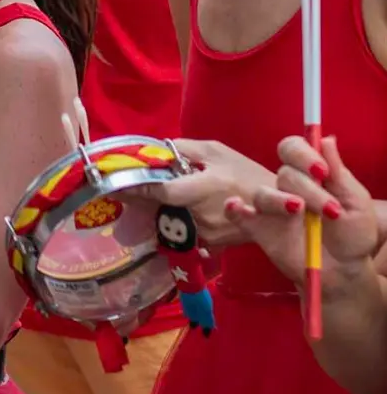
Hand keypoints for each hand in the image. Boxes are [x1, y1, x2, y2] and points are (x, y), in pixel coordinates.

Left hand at [129, 138, 274, 248]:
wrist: (278, 210)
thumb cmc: (248, 175)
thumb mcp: (218, 152)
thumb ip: (187, 149)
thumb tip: (160, 148)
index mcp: (202, 188)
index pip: (162, 192)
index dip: (138, 189)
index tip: (115, 183)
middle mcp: (200, 215)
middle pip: (160, 209)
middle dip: (142, 199)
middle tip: (125, 187)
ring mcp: (203, 234)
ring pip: (169, 222)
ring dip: (157, 210)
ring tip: (149, 197)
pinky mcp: (208, 245)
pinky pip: (181, 233)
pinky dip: (173, 222)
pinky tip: (172, 212)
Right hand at [224, 135, 380, 287]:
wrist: (344, 272)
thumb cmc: (352, 235)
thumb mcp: (356, 203)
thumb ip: (339, 173)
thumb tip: (325, 140)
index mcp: (309, 174)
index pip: (294, 149)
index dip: (304, 154)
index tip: (322, 171)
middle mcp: (288, 187)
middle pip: (284, 173)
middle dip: (307, 187)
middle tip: (330, 210)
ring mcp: (272, 209)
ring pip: (263, 193)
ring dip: (279, 200)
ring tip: (299, 210)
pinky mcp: (260, 229)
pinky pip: (240, 215)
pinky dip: (235, 209)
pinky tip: (237, 207)